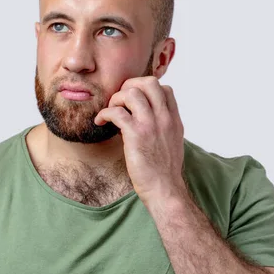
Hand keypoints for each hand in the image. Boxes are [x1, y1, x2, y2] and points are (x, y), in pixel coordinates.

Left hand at [94, 76, 186, 204]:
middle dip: (130, 86)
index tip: (134, 101)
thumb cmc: (164, 171)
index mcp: (173, 120)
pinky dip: (104, 113)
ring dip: (115, 99)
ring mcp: (151, 125)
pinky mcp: (136, 135)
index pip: (165, 89)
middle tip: (120, 101)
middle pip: (149, 82)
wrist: (165, 190)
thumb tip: (149, 117)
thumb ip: (164, 127)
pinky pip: (116, 112)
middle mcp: (164, 118)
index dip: (146, 89)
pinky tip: (100, 122)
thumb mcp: (172, 143)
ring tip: (110, 111)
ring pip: (131, 93)